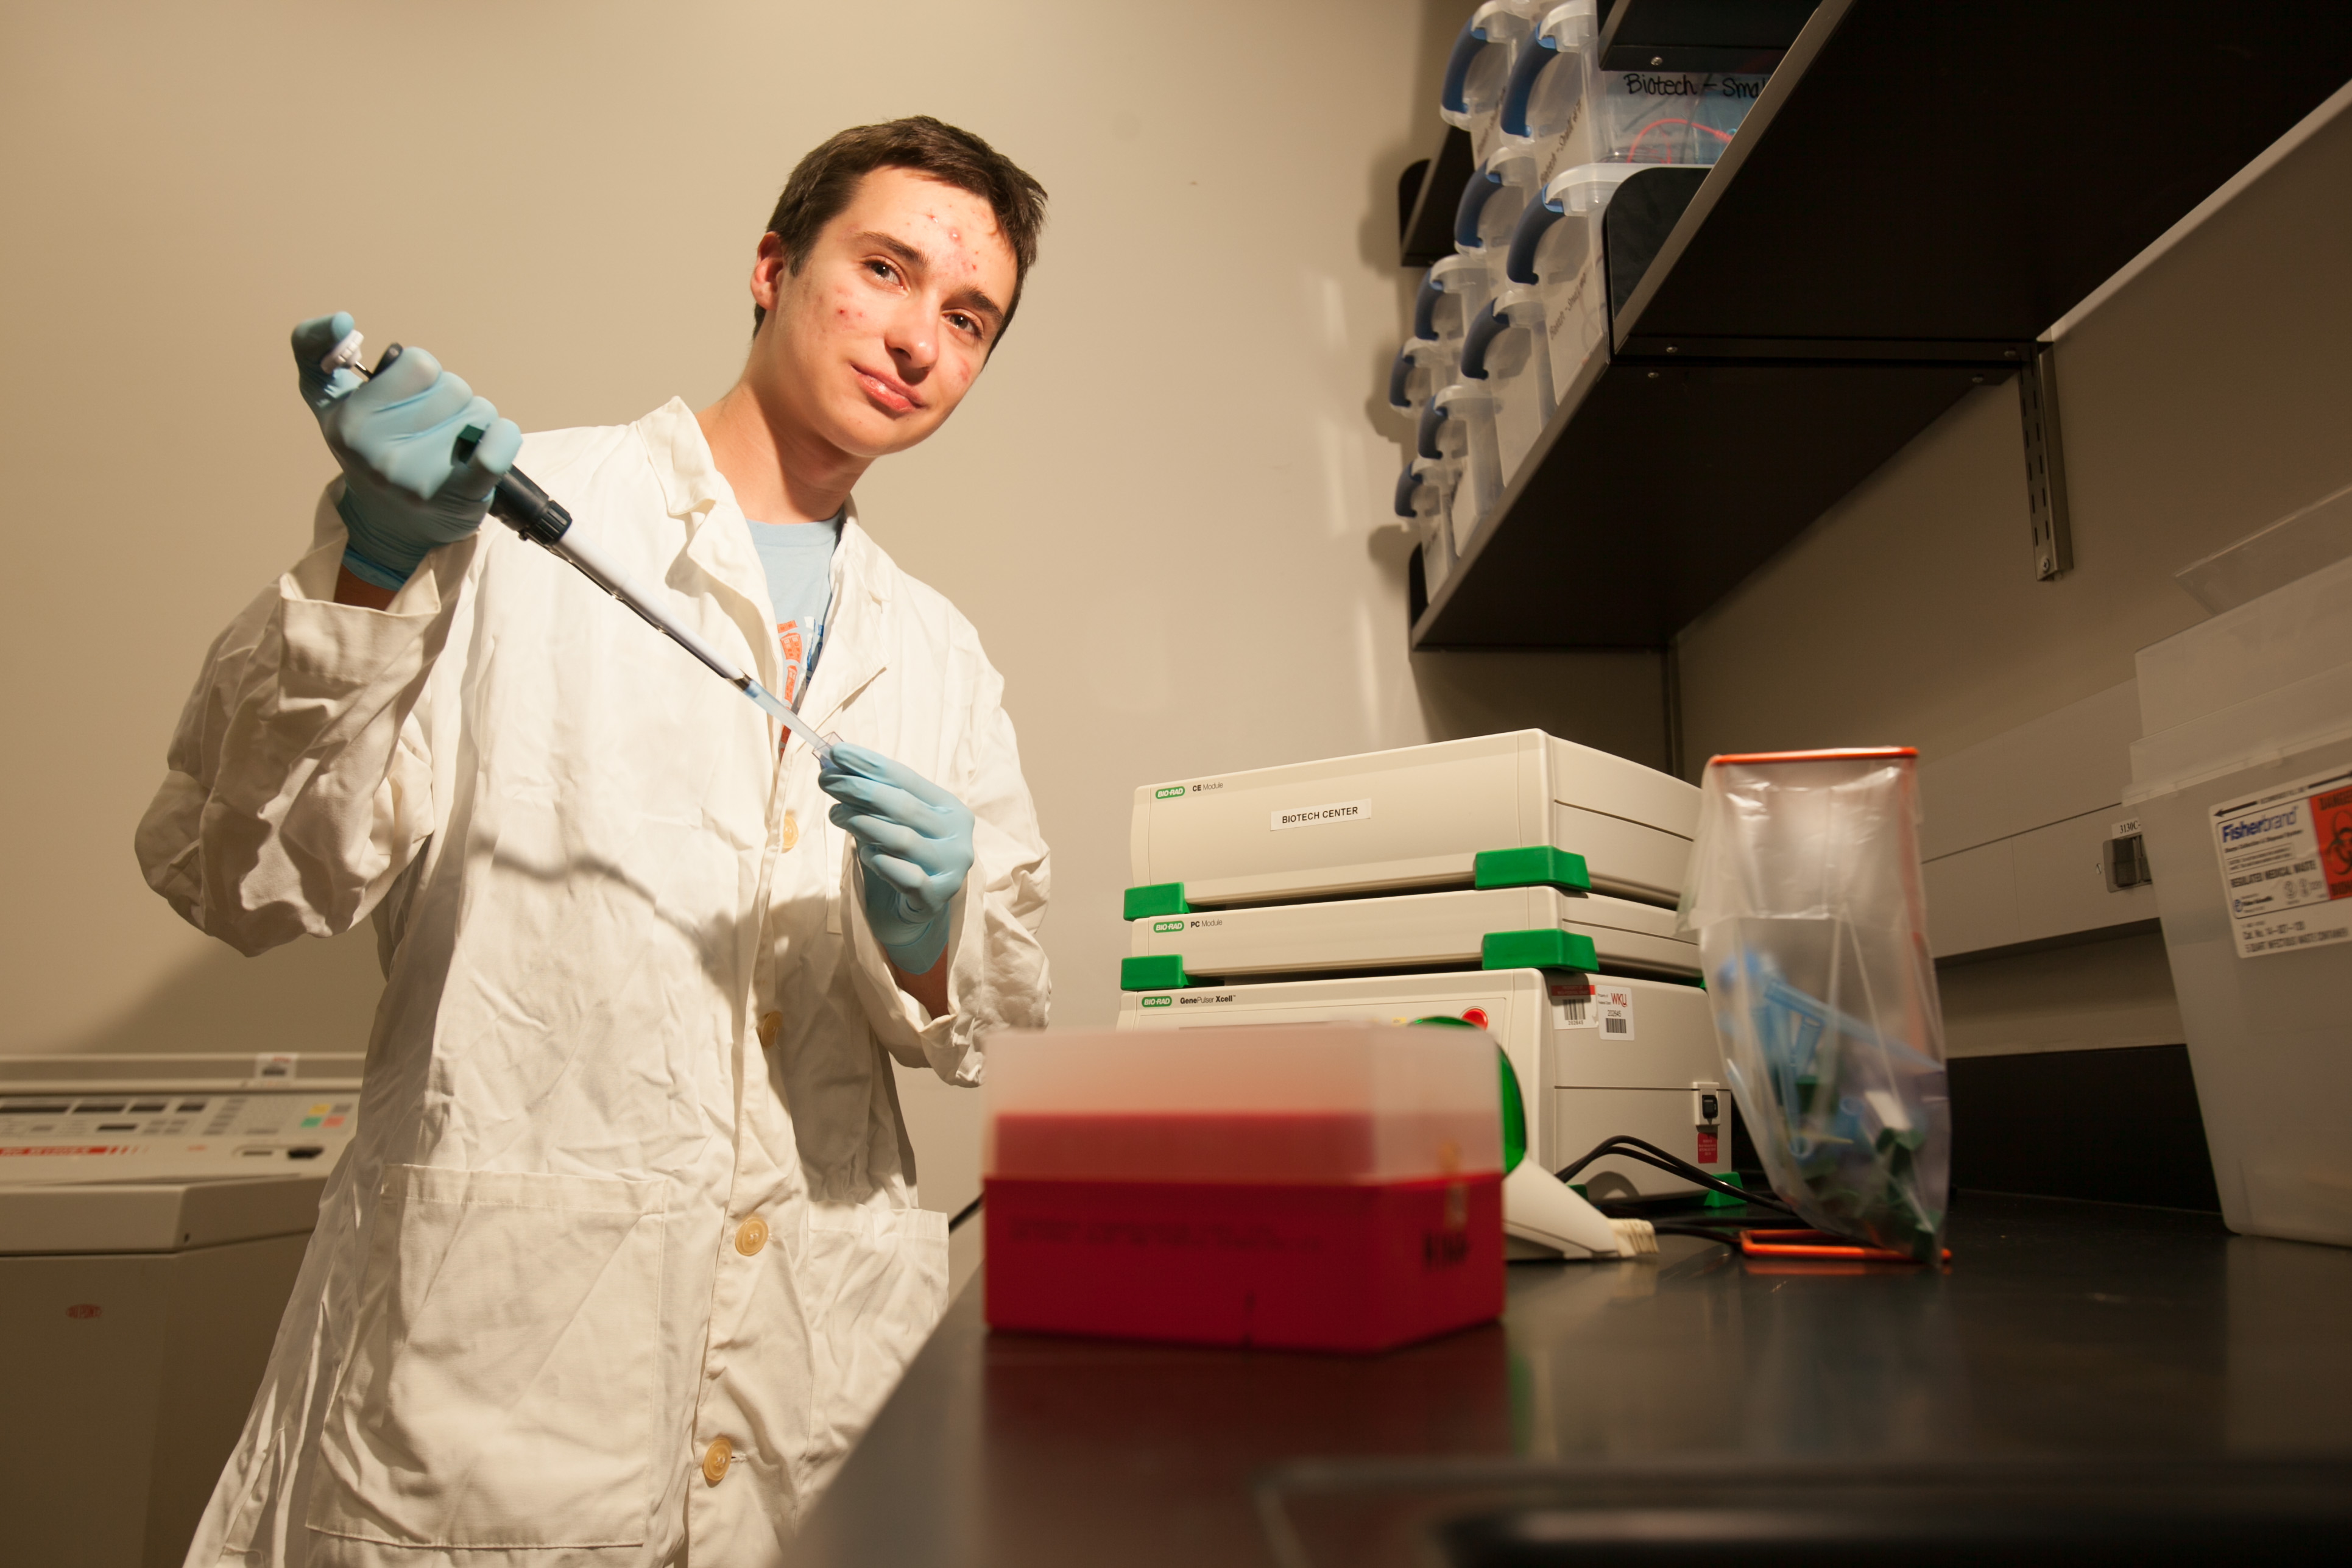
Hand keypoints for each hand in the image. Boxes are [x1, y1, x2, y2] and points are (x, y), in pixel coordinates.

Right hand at [292, 312, 522, 590]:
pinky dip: (504, 437)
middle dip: (450, 400)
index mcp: (346, 418)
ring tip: (449, 447)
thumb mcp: (325, 396)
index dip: (423, 374)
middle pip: (453, 387)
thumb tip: (343, 321)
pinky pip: (494, 452)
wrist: (389, 524)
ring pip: (479, 413)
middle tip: (430, 428)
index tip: (408, 397)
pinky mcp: (456, 497)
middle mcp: (375, 450)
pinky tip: (496, 439)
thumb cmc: (366, 446)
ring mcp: (416, 476)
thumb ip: (313, 345)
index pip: (419, 363)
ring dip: (474, 423)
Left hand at [818, 743, 975, 975]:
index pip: (907, 779)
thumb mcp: (888, 822)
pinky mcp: (937, 897)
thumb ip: (867, 796)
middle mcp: (957, 835)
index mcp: (949, 807)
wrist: (916, 909)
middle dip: (860, 789)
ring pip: (903, 840)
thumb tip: (831, 763)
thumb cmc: (900, 857)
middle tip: (826, 780)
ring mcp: (951, 867)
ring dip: (863, 823)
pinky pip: (908, 877)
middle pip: (904, 806)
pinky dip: (883, 863)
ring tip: (836, 815)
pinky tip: (866, 854)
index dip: (870, 764)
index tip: (836, 752)